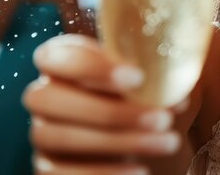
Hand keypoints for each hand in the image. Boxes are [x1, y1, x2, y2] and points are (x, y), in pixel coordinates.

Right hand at [23, 35, 181, 173]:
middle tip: (162, 119)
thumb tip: (177, 92)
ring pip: (62, 137)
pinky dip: (106, 173)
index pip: (58, 56)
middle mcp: (43, 95)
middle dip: (111, 111)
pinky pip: (63, 173)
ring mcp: (42, 132)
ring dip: (121, 142)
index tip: (138, 77)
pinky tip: (140, 170)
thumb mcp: (143, 78)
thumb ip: (153, 75)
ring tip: (167, 142)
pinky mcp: (48, 166)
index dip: (92, 66)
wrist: (130, 133)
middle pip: (53, 99)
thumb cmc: (135, 94)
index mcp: (60, 61)